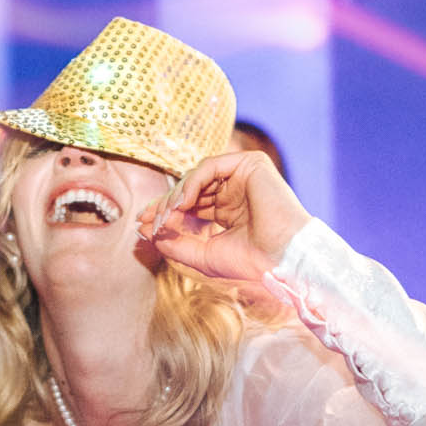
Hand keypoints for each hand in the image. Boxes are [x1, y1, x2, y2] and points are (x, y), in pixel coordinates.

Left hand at [136, 149, 311, 282]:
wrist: (282, 260)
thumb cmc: (251, 262)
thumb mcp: (202, 254)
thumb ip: (175, 242)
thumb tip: (146, 231)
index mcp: (229, 210)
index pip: (191, 205)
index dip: (166, 213)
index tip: (143, 225)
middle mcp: (236, 190)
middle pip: (190, 189)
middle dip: (165, 204)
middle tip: (145, 219)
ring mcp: (244, 176)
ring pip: (196, 176)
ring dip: (175, 196)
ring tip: (162, 217)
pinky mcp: (251, 164)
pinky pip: (209, 167)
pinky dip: (190, 184)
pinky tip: (180, 204)